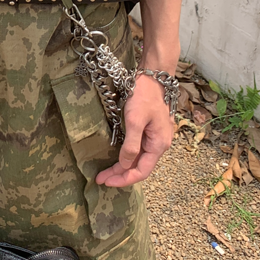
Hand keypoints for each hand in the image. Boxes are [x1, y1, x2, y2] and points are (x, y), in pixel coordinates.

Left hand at [95, 73, 173, 187]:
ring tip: (105, 172)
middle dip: (120, 175)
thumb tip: (125, 165)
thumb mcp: (135, 120)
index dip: (124, 179)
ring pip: (138, 159)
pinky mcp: (149, 131)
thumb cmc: (144, 96)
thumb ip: (131, 145)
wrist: (153, 77)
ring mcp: (155, 138)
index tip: (107, 182)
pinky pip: (138, 150)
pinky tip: (116, 158)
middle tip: (100, 179)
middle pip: (139, 167)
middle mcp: (159, 144)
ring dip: (122, 167)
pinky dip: (126, 156)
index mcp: (159, 145)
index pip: (142, 171)